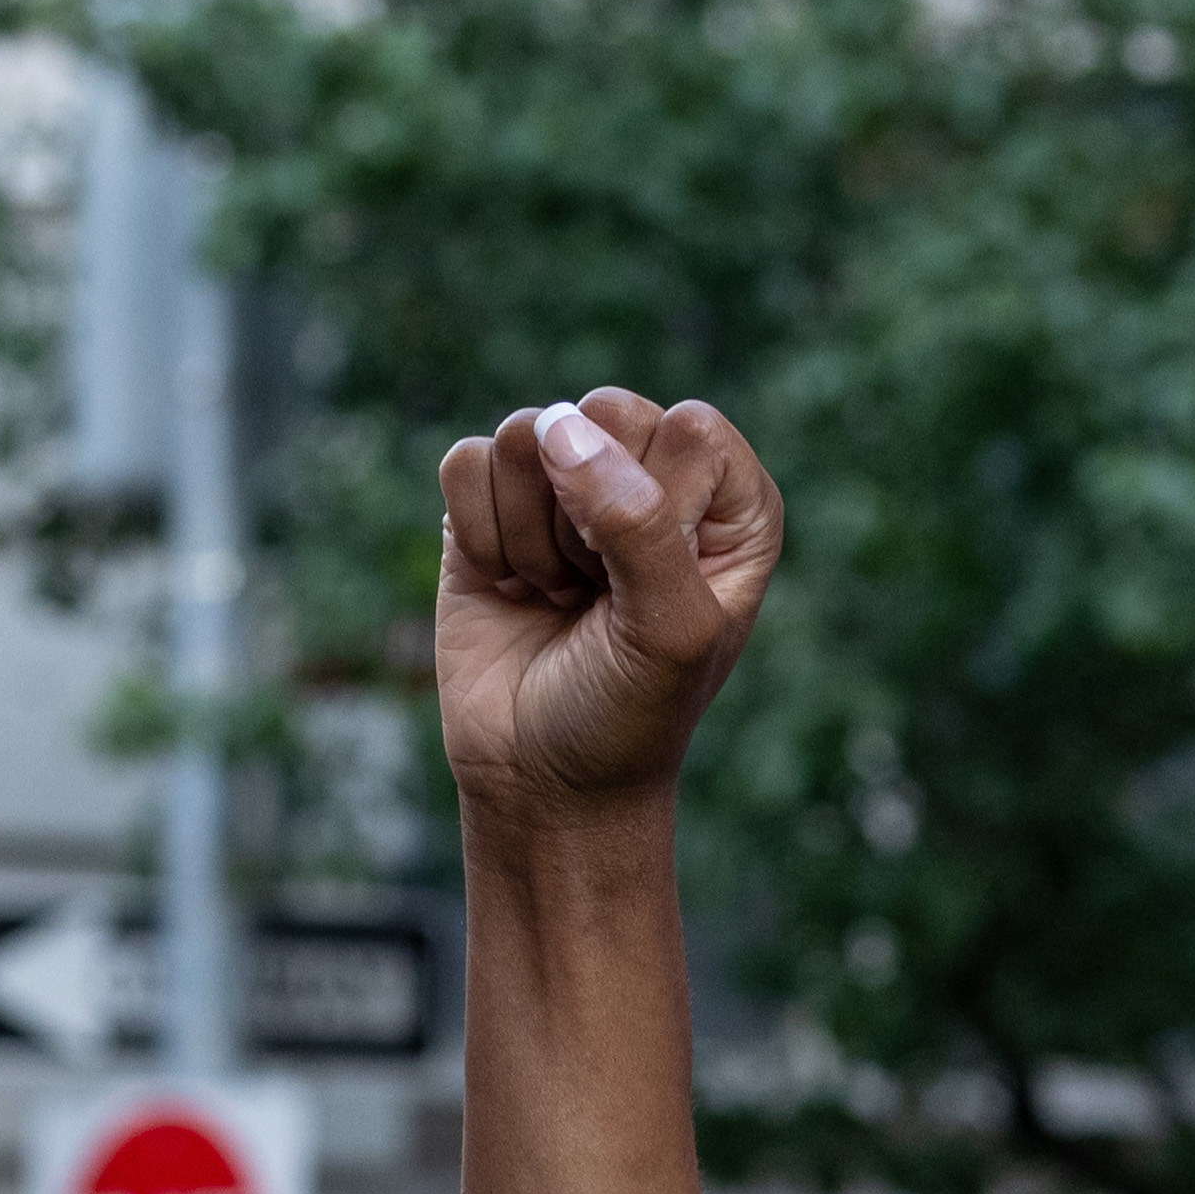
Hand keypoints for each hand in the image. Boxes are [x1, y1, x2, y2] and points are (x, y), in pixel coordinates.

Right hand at [435, 391, 784, 833]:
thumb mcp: (667, 629)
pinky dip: (479, 537)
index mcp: (727, 496)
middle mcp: (652, 471)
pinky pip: (467, 464)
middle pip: (601, 412)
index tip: (648, 590)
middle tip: (597, 593)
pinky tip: (509, 586)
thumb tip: (557, 424)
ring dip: (531, 538)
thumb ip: (636, 520)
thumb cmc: (629, 711)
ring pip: (527, 434)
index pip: (688, 429)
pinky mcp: (492, 500)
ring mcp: (568, 479)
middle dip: (584, 517)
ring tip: (558, 596)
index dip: (654, 510)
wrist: (542, 780)